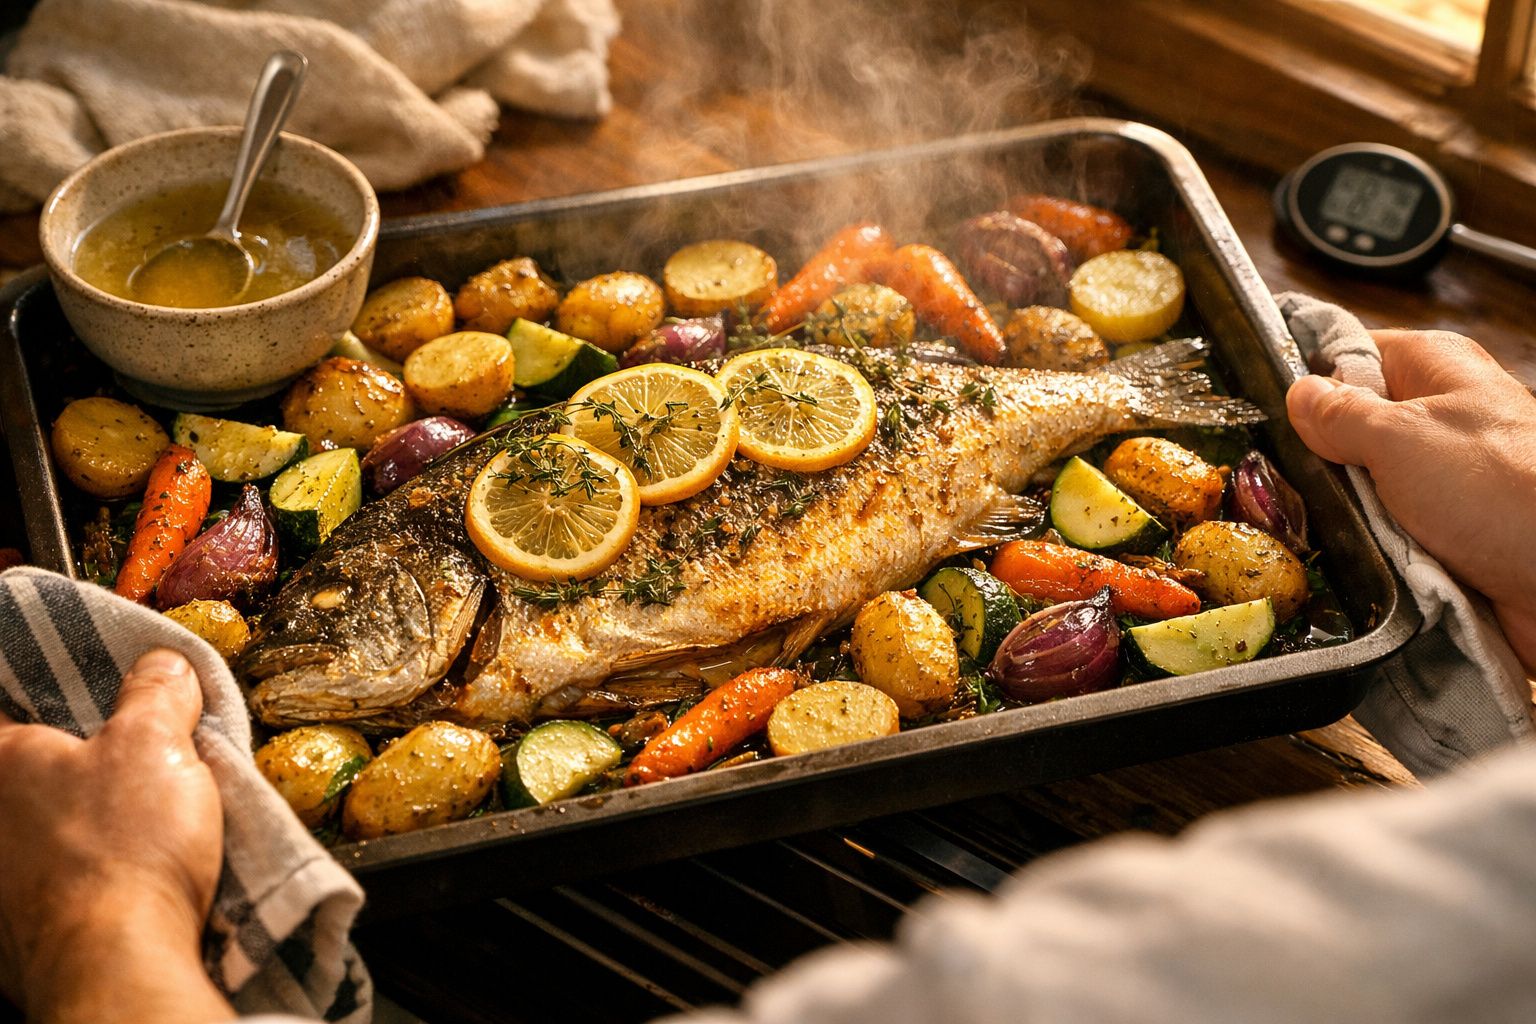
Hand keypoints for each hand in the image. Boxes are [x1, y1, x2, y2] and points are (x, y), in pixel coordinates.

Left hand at [0, 649, 231, 1023]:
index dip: (41, 698)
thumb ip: (156, 692)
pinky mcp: (7, 933)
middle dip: (59, 765)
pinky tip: (110, 879)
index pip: (5, 709)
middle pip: (16, 772)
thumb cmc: (125, 846)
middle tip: (113, 760)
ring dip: (61, 824)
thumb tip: (162, 664)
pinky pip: (33, 884)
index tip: (80, 704)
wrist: (116, 964)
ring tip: (119, 823)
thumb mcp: (157, 743)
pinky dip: (67, 875)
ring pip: (26, 831)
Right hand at [1287, 330, 1535, 670]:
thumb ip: (1338, 414)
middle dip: (1322, 459)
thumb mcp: (1399, 437)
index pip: (1350, 352)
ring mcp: (1446, 476)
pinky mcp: (1450, 528)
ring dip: (1349, 511)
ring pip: (1365, 484)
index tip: (1268, 410)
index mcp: (1435, 367)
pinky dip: (1373, 545)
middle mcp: (1442, 415)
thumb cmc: (1504, 491)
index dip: (1309, 379)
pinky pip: (1388, 529)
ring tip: (1336, 526)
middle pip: (1351, 426)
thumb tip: (1298, 394)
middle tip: (1298, 481)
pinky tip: (1364, 555)